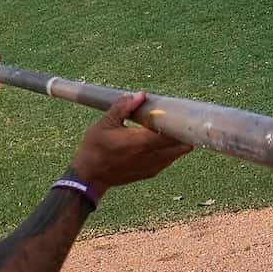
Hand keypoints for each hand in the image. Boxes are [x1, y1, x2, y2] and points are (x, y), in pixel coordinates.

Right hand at [68, 92, 192, 188]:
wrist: (89, 176)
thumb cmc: (95, 148)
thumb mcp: (104, 124)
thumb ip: (123, 108)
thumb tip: (141, 95)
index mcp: (140, 142)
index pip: (172, 133)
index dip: (181, 123)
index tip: (182, 112)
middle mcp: (150, 156)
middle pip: (181, 144)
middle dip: (183, 131)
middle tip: (178, 118)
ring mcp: (152, 167)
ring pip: (177, 153)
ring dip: (177, 142)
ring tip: (170, 128)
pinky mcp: (150, 173)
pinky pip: (168, 160)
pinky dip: (170, 151)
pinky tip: (161, 141)